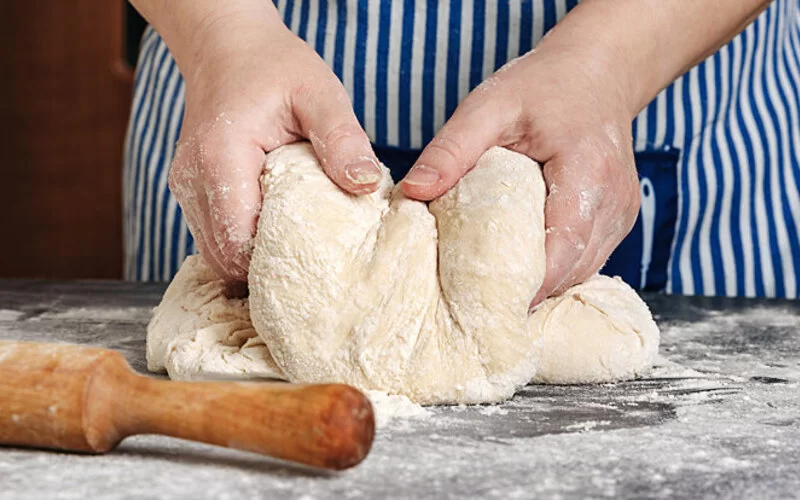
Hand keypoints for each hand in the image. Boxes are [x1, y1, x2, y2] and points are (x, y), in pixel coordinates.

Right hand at [166, 5, 379, 281]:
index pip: (238, 240)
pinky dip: (242, 245)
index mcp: (221, 158)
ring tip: (299, 263)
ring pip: (215, 252)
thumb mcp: (319, 92)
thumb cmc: (275, 66)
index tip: (319, 275)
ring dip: (252, 262)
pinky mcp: (191, 191)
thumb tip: (365, 186)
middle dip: (266, 273)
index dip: (274, 268)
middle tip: (316, 279)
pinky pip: (213, 235)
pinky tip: (276, 242)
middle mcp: (193, 179)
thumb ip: (341, 138)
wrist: (226, 47)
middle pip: (224, 256)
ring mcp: (186, 188)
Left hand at [401, 41, 639, 305]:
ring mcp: (622, 212)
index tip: (486, 308)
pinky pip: (588, 258)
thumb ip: (452, 149)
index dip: (529, 285)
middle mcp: (615, 200)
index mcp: (588, 170)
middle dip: (530, 293)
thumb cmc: (544, 85)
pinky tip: (523, 270)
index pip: (563, 246)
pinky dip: (557, 269)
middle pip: (573, 268)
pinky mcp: (618, 217)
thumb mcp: (489, 105)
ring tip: (496, 296)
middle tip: (479, 311)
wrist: (598, 72)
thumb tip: (412, 194)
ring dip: (544, 284)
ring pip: (583, 270)